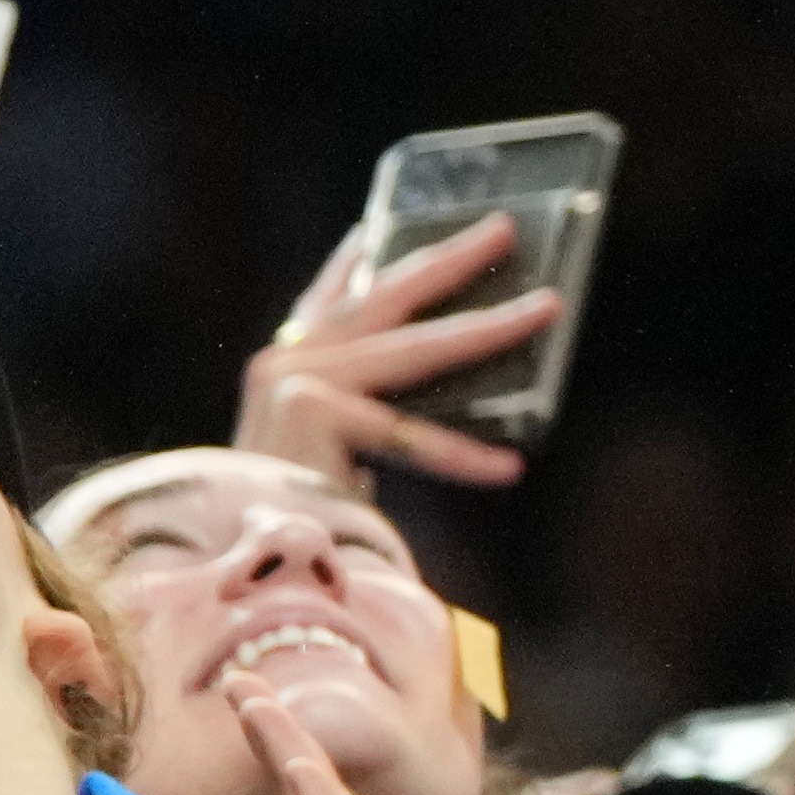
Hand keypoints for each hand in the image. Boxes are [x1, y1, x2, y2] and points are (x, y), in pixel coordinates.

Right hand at [243, 214, 559, 491]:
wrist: (246, 568)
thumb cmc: (297, 514)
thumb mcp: (334, 449)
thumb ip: (371, 406)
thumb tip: (455, 367)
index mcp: (284, 367)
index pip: (329, 299)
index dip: (356, 261)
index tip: (380, 226)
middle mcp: (283, 363)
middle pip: (385, 297)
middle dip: (450, 259)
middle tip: (504, 228)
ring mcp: (294, 382)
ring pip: (417, 350)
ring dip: (492, 328)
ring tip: (548, 309)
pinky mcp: (313, 412)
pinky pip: (410, 435)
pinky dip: (462, 457)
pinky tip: (509, 467)